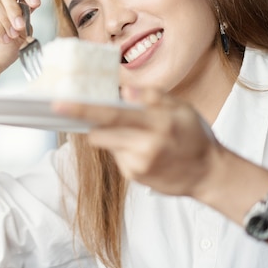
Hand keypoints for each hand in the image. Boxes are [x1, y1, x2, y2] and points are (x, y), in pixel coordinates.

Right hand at [0, 0, 40, 86]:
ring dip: (5, 17)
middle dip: (15, 9)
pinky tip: (2, 37)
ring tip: (11, 35)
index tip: (36, 3)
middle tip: (20, 26)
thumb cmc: (1, 52)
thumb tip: (28, 6)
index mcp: (5, 1)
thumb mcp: (21, 35)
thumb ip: (25, 19)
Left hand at [53, 87, 222, 196]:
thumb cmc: (195, 136)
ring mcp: (138, 165)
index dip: (82, 109)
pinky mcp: (133, 176)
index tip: (58, 104)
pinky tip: (144, 150)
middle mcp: (146, 147)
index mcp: (158, 124)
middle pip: (99, 133)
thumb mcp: (183, 108)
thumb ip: (153, 97)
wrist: (208, 174)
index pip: (111, 114)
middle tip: (102, 115)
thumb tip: (125, 91)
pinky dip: (123, 149)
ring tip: (139, 135)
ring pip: (106, 143)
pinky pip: (116, 156)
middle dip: (94, 122)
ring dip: (113, 135)